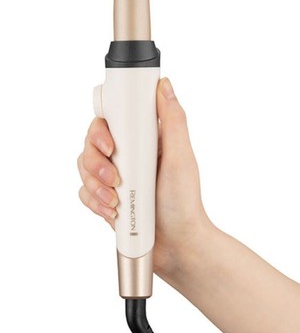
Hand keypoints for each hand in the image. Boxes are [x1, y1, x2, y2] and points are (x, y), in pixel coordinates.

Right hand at [77, 77, 211, 277]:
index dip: (103, 129)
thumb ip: (173, 120)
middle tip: (115, 178)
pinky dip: (94, 202)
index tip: (111, 145)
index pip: (113, 120)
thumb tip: (164, 85)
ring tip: (115, 199)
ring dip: (95, 185)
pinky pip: (84, 192)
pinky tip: (111, 211)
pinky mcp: (106, 198)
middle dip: (96, 162)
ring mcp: (116, 177)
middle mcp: (128, 155)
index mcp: (145, 140)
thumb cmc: (183, 203)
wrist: (177, 247)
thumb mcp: (181, 157)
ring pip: (84, 167)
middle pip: (92, 142)